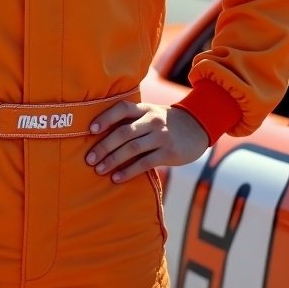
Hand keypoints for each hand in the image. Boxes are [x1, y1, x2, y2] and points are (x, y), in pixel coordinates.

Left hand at [86, 102, 209, 183]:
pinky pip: (145, 163)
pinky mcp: (169, 152)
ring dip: (113, 160)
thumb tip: (102, 133)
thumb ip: (133, 120)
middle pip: (123, 132)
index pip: (121, 109)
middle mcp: (152, 121)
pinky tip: (117, 178)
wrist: (198, 127)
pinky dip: (128, 171)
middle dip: (104, 146)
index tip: (90, 130)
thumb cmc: (167, 123)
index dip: (105, 118)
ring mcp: (161, 136)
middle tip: (89, 158)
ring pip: (132, 148)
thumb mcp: (152, 114)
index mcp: (145, 109)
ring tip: (99, 169)